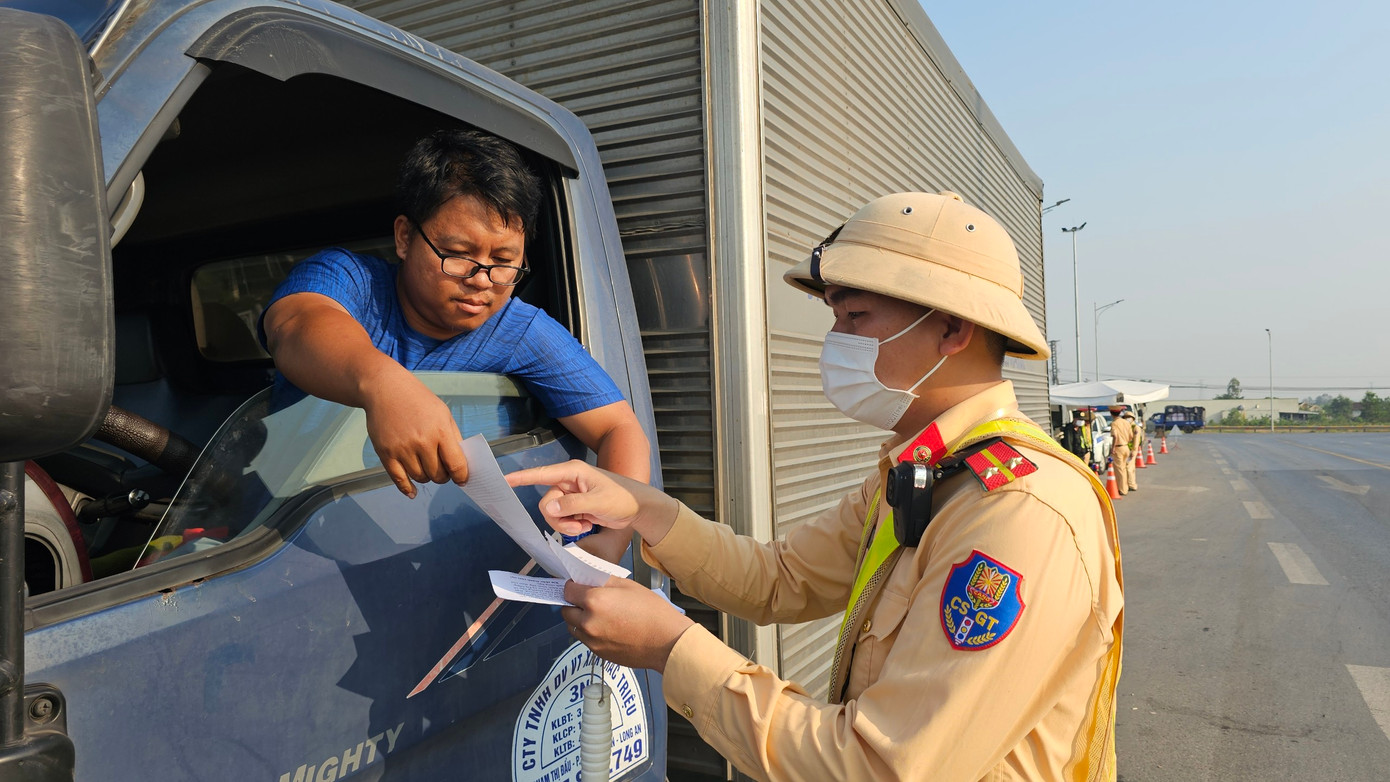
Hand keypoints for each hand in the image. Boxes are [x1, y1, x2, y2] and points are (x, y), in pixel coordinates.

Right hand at [362, 375, 468, 497]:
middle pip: (438, 475)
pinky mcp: (385, 453)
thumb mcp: (443, 413)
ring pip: (420, 478)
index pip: (456, 465)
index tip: (463, 479)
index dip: (462, 476)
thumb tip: (461, 464)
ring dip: (426, 477)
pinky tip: (413, 492)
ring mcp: (402, 449)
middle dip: (443, 476)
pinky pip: (399, 479)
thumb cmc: (418, 400)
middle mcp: (421, 442)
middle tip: (442, 470)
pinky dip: (407, 489)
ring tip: (426, 467)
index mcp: (440, 431)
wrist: (385, 389)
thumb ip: (453, 438)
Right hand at [507, 460, 670, 539]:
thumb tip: (547, 508)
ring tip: (583, 526)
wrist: (638, 508)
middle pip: (546, 503)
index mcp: (572, 472)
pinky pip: (561, 519)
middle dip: (558, 518)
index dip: (521, 478)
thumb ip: (572, 505)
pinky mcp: (574, 507)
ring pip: (552, 514)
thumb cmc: (622, 498)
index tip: (503, 481)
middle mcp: (568, 482)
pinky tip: (586, 525)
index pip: (542, 474)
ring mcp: (571, 495)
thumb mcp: (598, 502)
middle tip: (576, 526)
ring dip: (565, 525)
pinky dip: (571, 526)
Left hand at [562, 577, 694, 671]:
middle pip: (566, 610)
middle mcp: (588, 622)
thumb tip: (590, 580)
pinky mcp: (598, 653)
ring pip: (573, 627)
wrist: (666, 641)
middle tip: (587, 599)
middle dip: (573, 603)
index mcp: (594, 601)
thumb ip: (605, 582)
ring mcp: (591, 640)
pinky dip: (590, 633)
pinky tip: (607, 628)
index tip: (578, 585)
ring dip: (579, 619)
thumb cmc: (652, 612)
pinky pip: (585, 639)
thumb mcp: (628, 586)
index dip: (573, 586)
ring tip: (597, 615)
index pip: (568, 591)